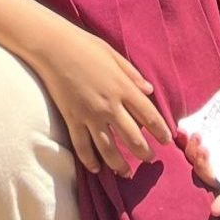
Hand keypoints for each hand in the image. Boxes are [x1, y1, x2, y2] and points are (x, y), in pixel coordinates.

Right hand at [33, 20, 171, 177]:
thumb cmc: (84, 46)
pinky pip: (82, 146)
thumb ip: (132, 74)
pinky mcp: (72, 119)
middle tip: (150, 160)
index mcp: (123, 87)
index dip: (160, 130)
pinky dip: (89, 160)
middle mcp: (109, 105)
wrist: (52, 47)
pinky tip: (95, 169)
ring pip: (108, 148)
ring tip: (126, 173)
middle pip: (132, 137)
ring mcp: (89, 115)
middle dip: (144, 152)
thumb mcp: (114, 55)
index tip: (167, 140)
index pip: (149, 115)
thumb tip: (149, 90)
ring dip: (119, 164)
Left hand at [178, 66, 219, 214]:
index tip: (215, 209)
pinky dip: (186, 141)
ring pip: (202, 161)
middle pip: (216, 174)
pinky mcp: (209, 129)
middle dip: (205, 169)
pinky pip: (194, 143)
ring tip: (196, 137)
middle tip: (203, 150)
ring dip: (195, 154)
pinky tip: (185, 132)